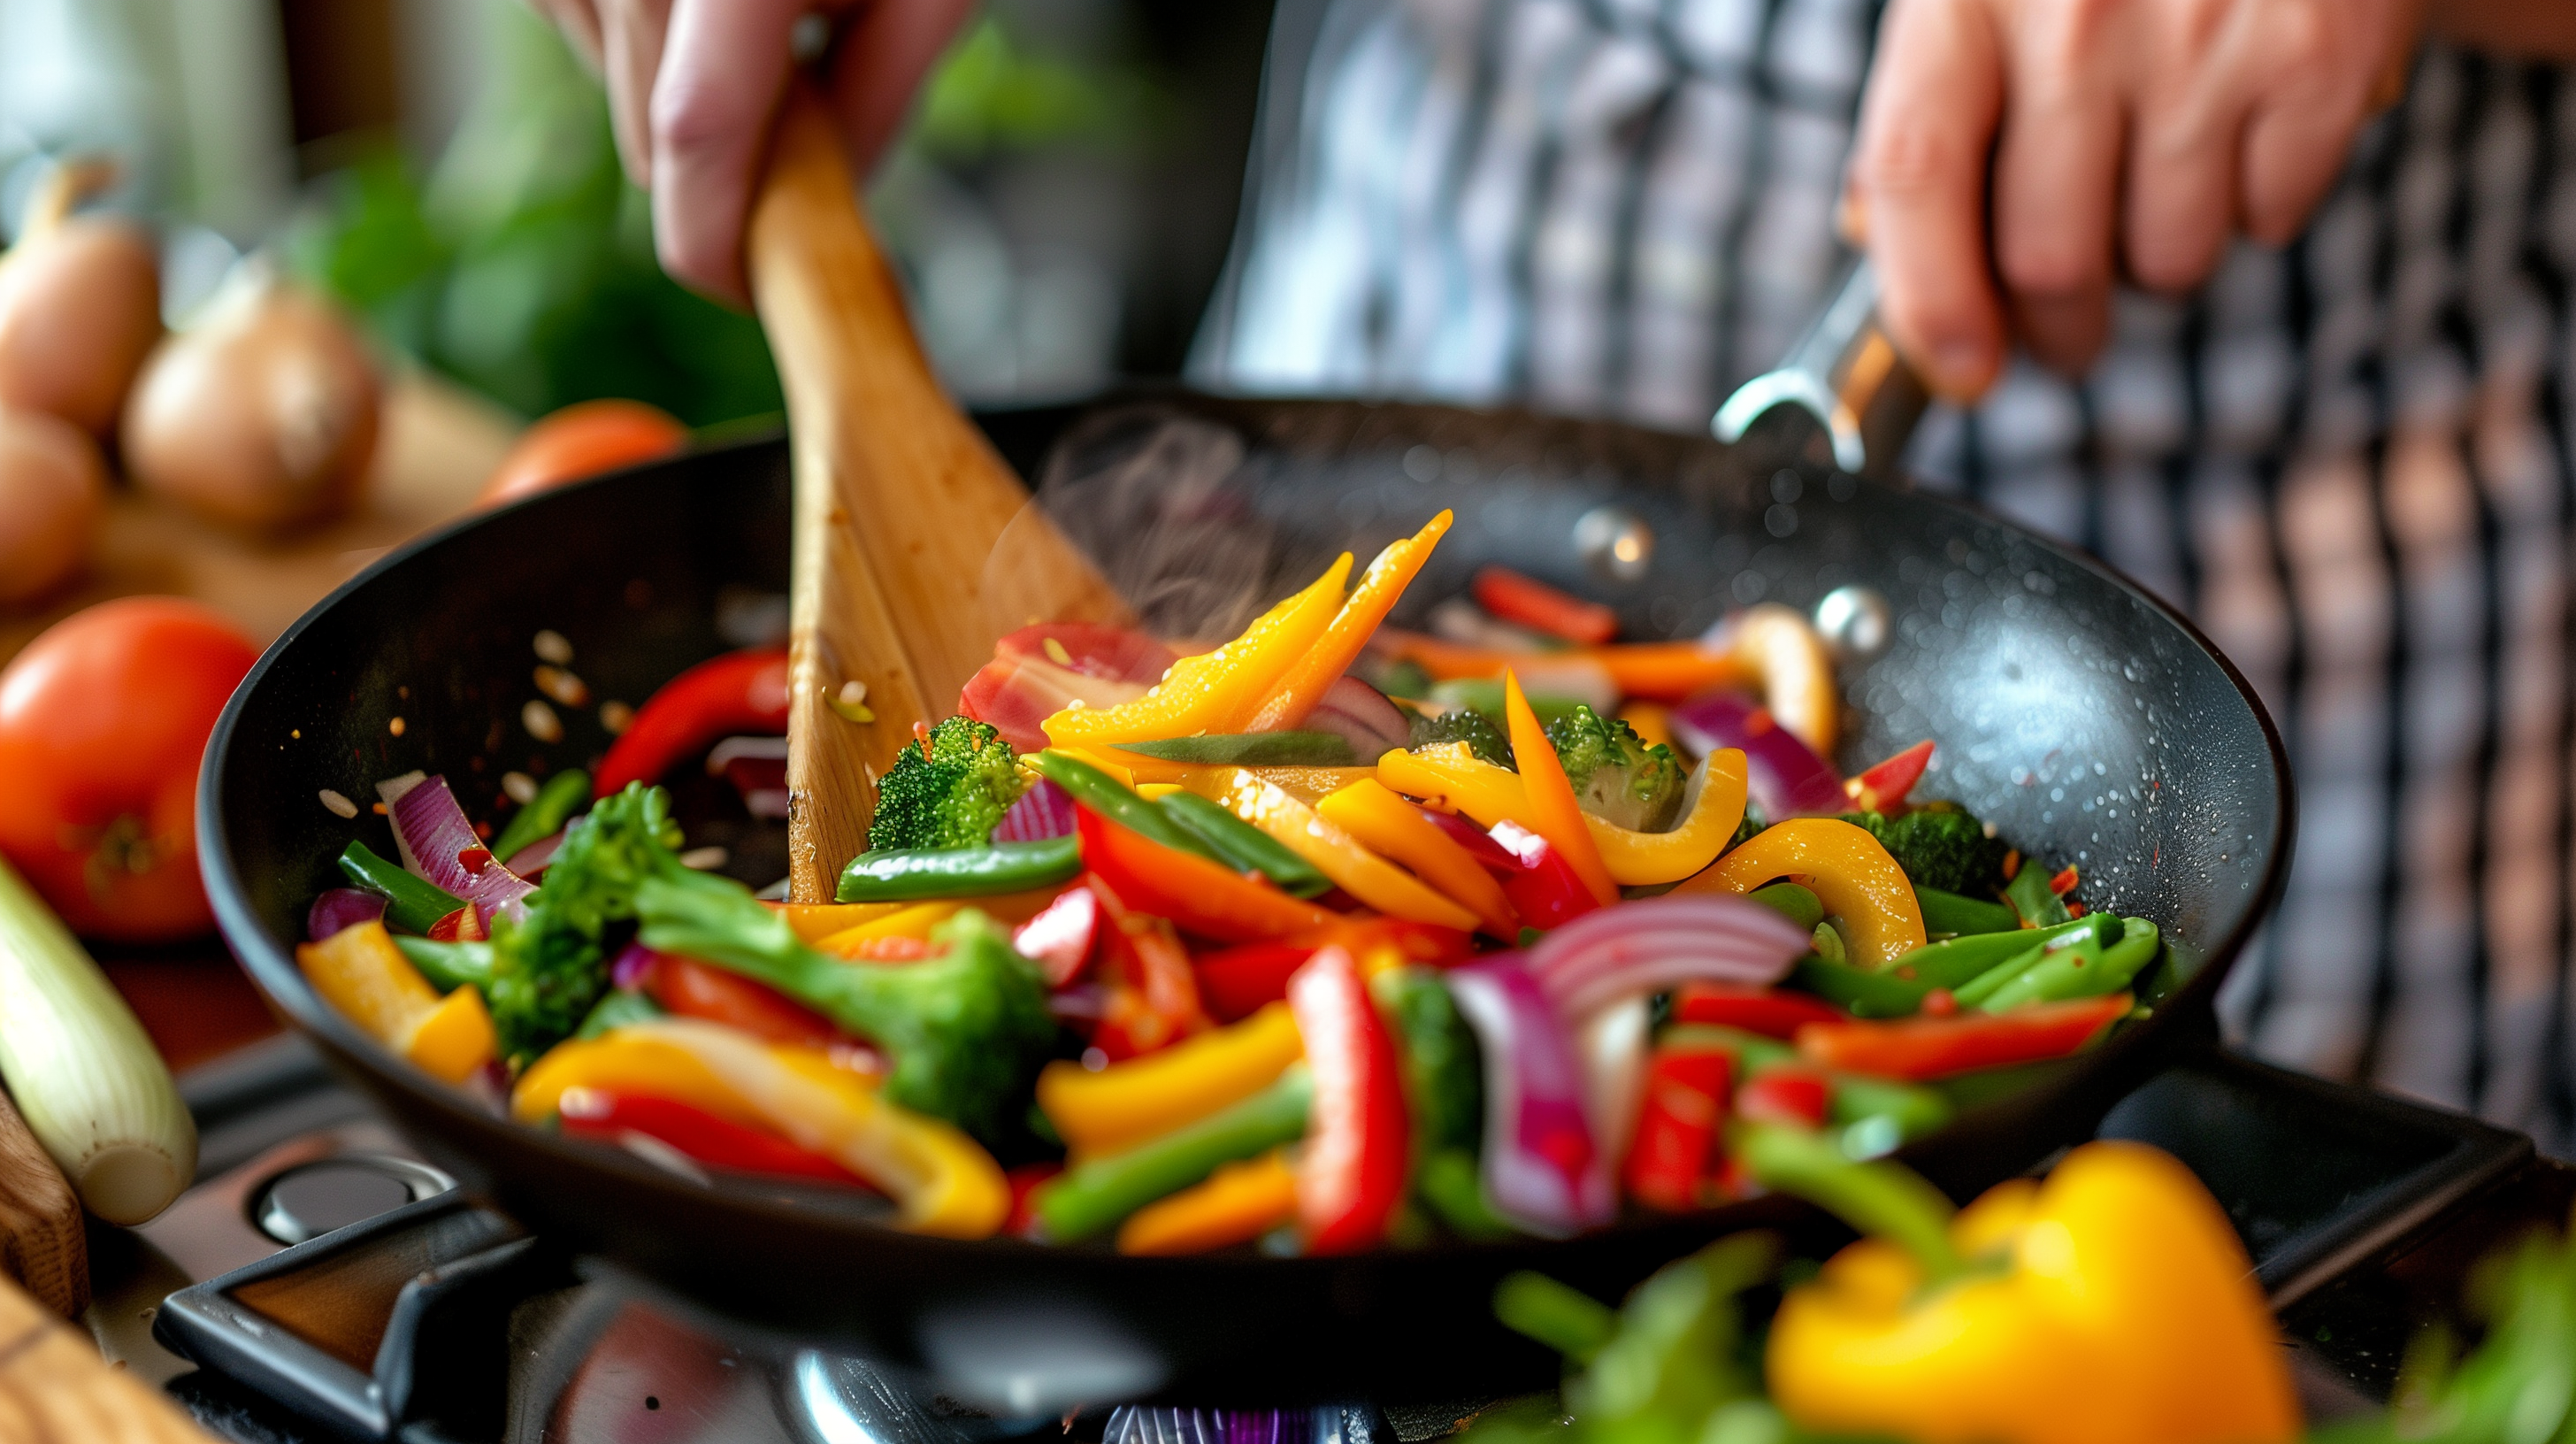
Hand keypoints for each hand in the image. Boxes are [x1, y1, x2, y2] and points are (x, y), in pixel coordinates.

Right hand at [532, 0, 974, 304]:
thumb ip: (883, 95)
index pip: (697, 139)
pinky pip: (576, 15)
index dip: (719, 243)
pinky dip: (637, 19)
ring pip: (609, 78)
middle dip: (732, 157)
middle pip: (650, 133)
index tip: (746, 288)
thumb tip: (831, 192)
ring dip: (681, 76)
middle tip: (805, 92)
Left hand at [1847, 0, 2421, 398]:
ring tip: (2160, 184)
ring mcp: (2206, 38)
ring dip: (2157, 262)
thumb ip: (1931, 106)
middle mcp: (2081, 15)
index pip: (1917, 175)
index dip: (1931, 298)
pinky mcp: (2317, 56)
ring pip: (2167, 259)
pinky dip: (2257, 202)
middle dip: (2056, 326)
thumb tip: (1885, 252)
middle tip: (2063, 329)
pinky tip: (2242, 130)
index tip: (1960, 369)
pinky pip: (2271, 215)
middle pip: (2051, 255)